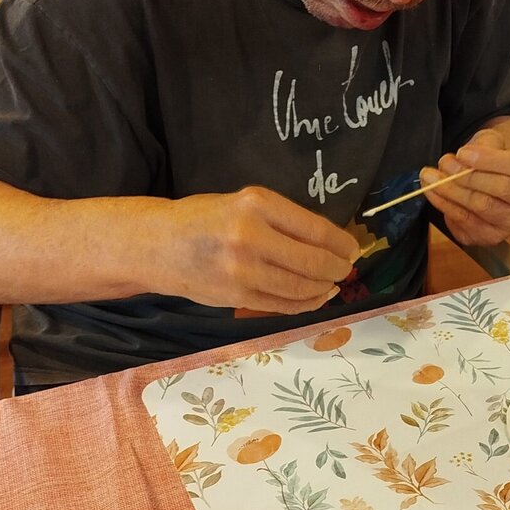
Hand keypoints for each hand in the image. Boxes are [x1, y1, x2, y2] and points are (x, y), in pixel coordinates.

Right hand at [165, 187, 359, 314]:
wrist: (158, 244)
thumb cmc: (205, 219)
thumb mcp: (243, 204)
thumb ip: (282, 220)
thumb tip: (331, 242)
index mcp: (256, 204)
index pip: (316, 229)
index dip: (341, 243)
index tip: (352, 249)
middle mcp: (250, 236)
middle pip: (313, 262)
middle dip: (338, 268)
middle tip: (347, 268)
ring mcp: (243, 271)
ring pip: (301, 287)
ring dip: (325, 288)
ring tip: (334, 283)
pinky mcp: (237, 297)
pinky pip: (283, 305)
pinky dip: (306, 303)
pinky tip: (316, 297)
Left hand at [419, 126, 509, 247]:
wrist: (493, 180)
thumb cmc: (493, 160)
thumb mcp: (492, 142)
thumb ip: (479, 147)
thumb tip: (454, 161)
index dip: (489, 160)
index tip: (462, 153)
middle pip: (500, 188)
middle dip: (467, 176)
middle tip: (444, 164)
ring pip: (481, 207)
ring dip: (451, 192)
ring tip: (431, 177)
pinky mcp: (493, 236)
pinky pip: (466, 223)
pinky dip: (445, 206)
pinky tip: (434, 193)